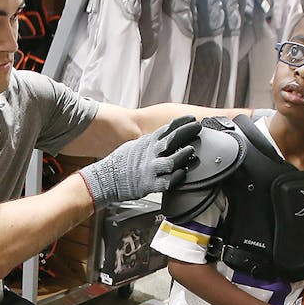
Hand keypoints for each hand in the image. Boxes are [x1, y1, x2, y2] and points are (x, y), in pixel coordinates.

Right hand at [80, 115, 200, 206]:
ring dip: (183, 155)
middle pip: (172, 140)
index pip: (167, 129)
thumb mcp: (134, 147)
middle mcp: (149, 154)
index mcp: (147, 143)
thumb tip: (162, 138)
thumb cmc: (119, 164)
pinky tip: (183, 174)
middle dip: (187, 132)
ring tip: (191, 150)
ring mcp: (149, 169)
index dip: (181, 123)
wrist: (105, 179)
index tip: (192, 119)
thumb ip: (150, 143)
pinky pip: (166, 182)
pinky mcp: (149, 185)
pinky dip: (176, 178)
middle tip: (198, 128)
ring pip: (171, 161)